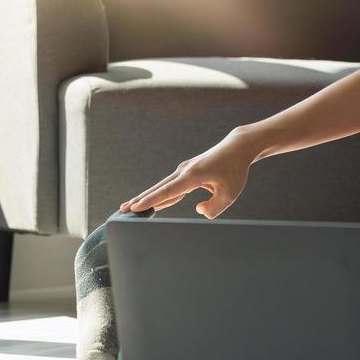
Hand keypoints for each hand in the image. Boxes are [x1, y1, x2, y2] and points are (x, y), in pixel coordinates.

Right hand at [120, 130, 258, 219]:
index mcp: (193, 176)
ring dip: (146, 197)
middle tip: (123, 210)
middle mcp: (184, 171)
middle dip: (140, 200)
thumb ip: (213, 209)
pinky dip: (158, 194)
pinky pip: (169, 186)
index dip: (151, 201)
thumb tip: (198, 210)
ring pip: (162, 187)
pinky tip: (150, 202)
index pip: (168, 192)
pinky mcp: (186, 172)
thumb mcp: (229, 194)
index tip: (136, 208)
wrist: (236, 148)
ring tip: (129, 207)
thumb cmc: (235, 170)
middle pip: (158, 188)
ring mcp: (184, 170)